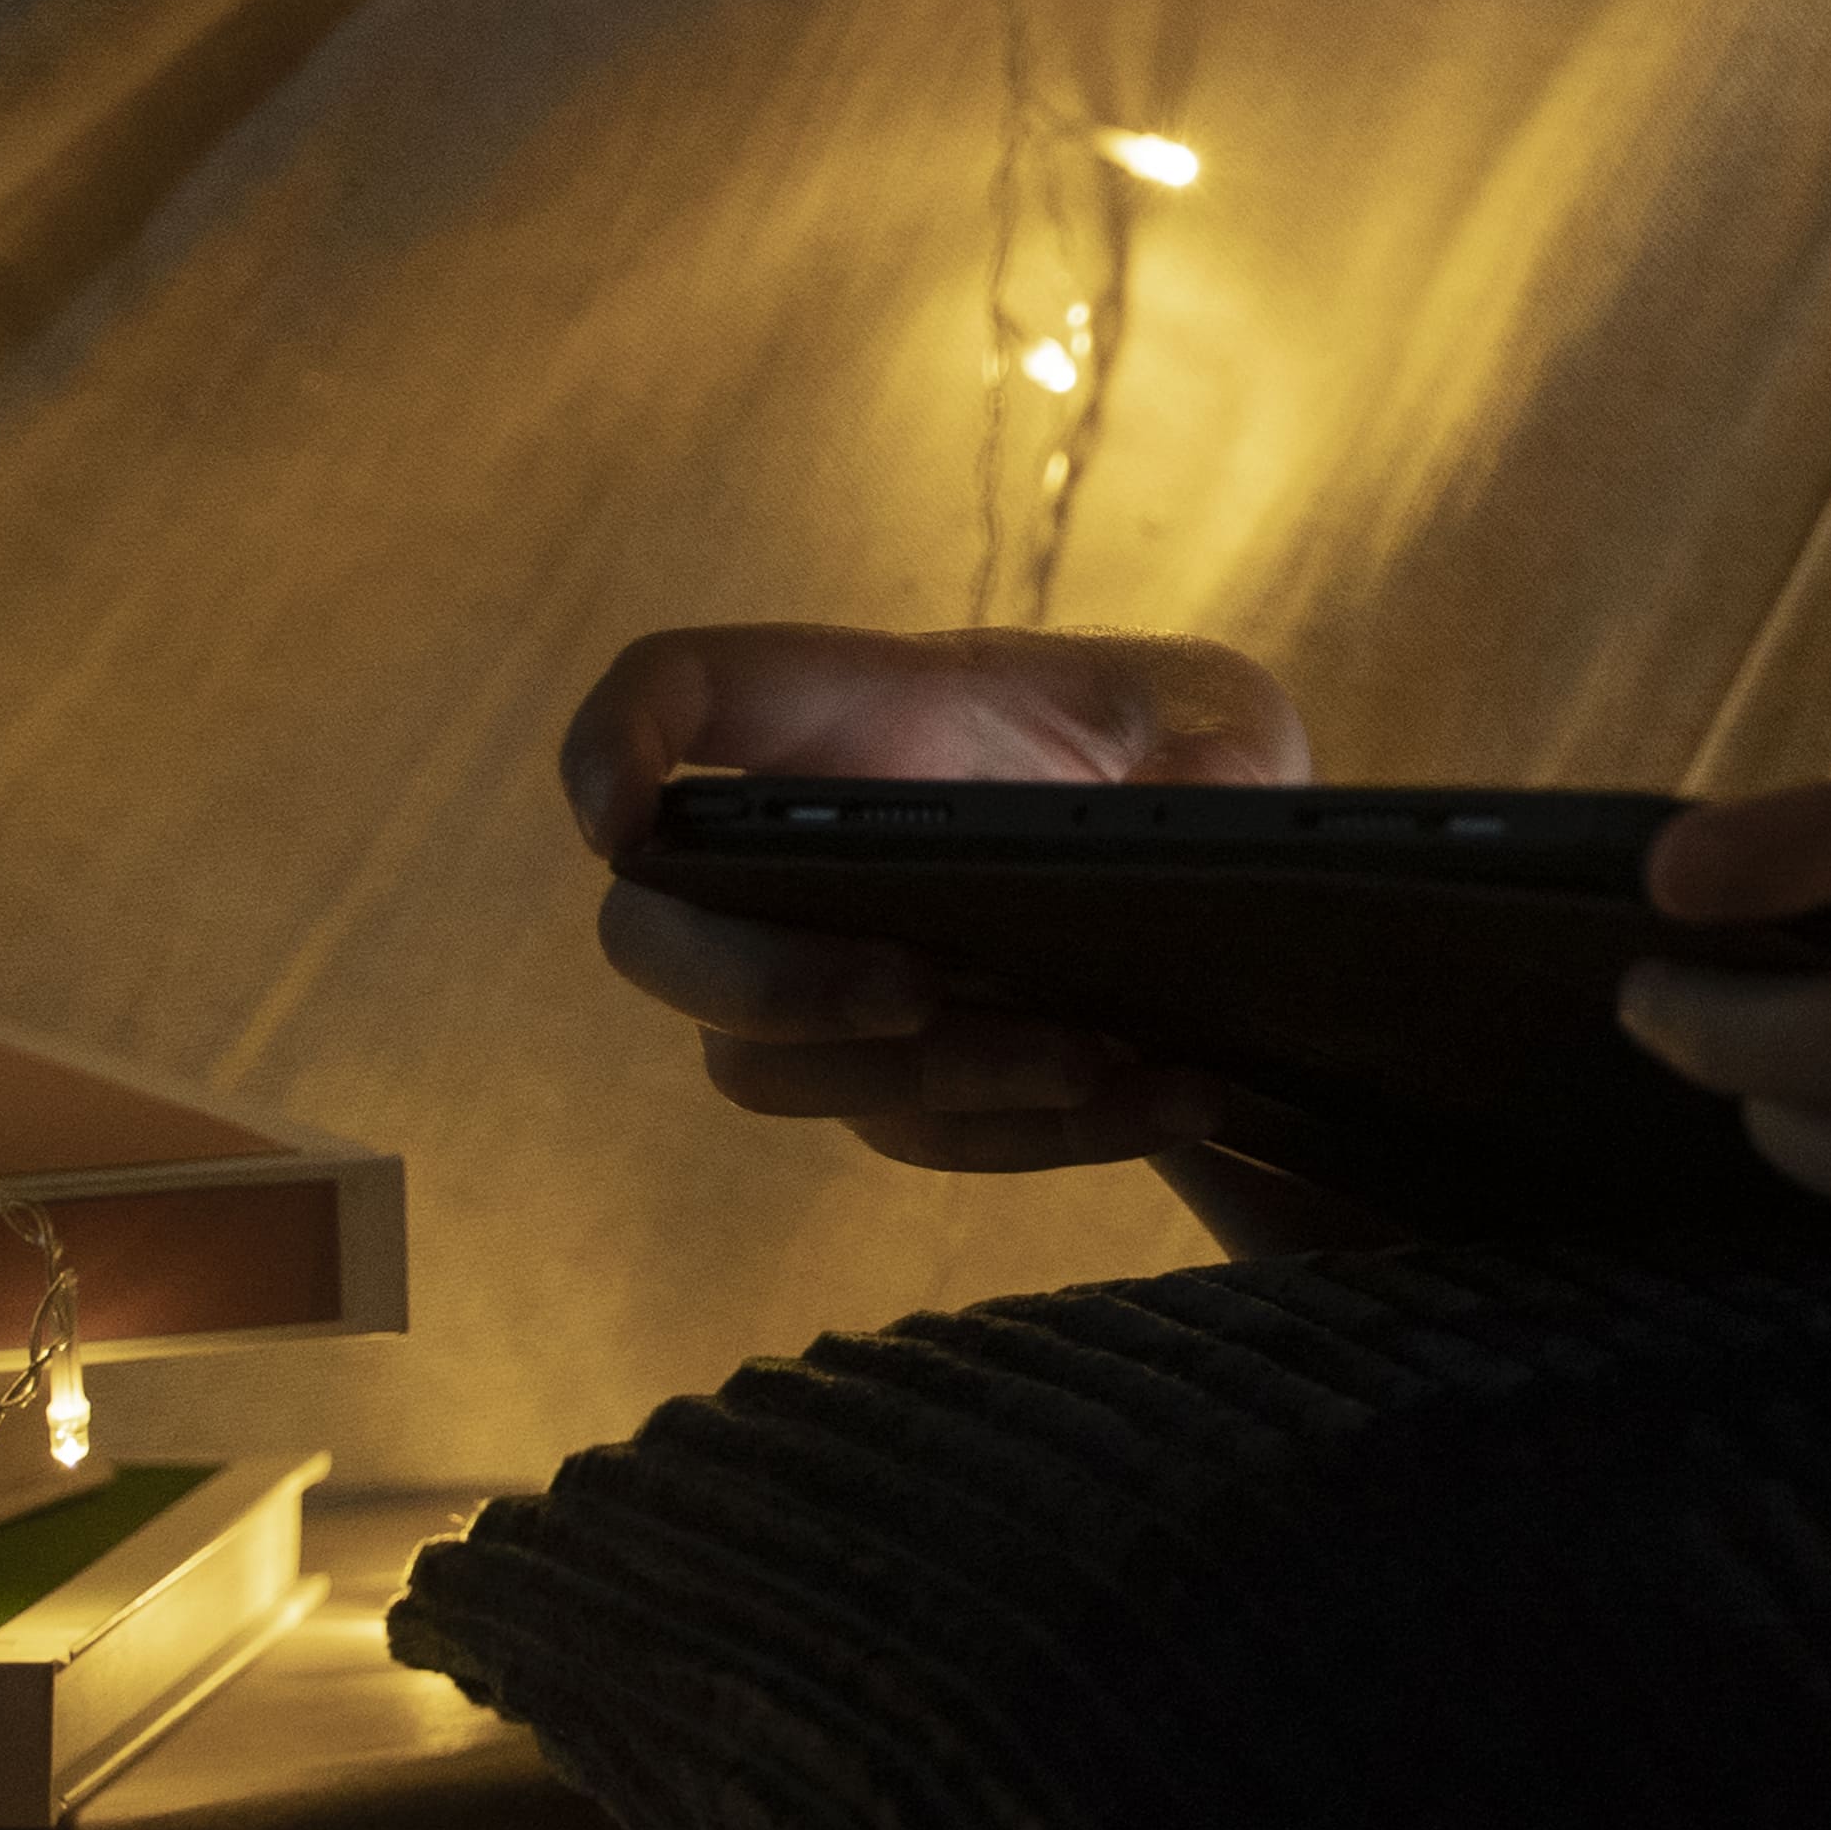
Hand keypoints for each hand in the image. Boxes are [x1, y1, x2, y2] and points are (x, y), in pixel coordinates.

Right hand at [555, 620, 1308, 1176]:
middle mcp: (800, 857)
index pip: (675, 697)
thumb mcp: (1221, 719)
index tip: (613, 814)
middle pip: (660, 937)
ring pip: (777, 1069)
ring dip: (932, 1073)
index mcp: (853, 716)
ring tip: (1093, 1056)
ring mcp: (830, 976)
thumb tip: (1200, 811)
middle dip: (764, 980)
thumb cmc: (1182, 746)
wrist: (1225, 863)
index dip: (606, 744)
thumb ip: (1209, 757)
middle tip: (915, 986)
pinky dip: (1034, 1132)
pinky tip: (1167, 1097)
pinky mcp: (896, 1076)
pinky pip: (917, 1130)